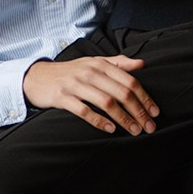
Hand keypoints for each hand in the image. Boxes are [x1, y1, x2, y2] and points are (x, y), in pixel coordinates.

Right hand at [24, 53, 158, 133]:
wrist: (37, 77)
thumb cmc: (71, 71)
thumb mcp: (93, 63)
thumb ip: (118, 63)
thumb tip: (142, 64)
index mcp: (100, 64)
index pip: (129, 80)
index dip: (145, 97)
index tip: (155, 112)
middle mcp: (89, 72)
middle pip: (121, 92)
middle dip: (139, 111)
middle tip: (149, 127)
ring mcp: (75, 84)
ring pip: (106, 102)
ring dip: (124, 118)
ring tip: (135, 131)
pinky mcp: (62, 97)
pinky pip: (84, 111)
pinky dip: (99, 121)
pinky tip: (110, 129)